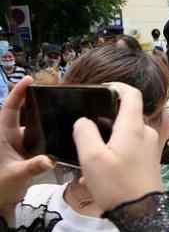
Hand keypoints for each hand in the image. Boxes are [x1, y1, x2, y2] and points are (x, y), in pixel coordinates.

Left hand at [0, 77, 53, 216]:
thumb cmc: (0, 188)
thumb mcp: (16, 176)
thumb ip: (32, 167)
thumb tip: (49, 160)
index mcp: (2, 136)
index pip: (9, 109)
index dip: (18, 93)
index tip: (29, 79)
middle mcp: (10, 137)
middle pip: (23, 115)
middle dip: (36, 103)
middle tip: (55, 95)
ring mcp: (18, 147)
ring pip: (33, 128)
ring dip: (45, 123)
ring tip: (63, 115)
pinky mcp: (25, 155)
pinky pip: (39, 141)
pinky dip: (48, 138)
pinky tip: (62, 137)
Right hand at [73, 82, 162, 211]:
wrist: (141, 213)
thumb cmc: (116, 184)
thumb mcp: (92, 158)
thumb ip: (85, 133)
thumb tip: (84, 121)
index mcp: (134, 126)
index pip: (132, 94)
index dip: (117, 86)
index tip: (103, 88)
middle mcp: (147, 132)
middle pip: (129, 113)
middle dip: (109, 118)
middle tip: (90, 130)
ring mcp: (152, 146)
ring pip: (130, 132)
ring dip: (113, 138)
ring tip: (95, 155)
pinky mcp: (152, 159)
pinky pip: (136, 146)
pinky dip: (121, 150)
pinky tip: (107, 167)